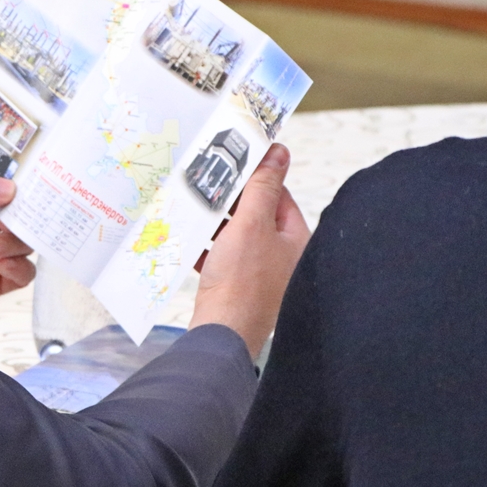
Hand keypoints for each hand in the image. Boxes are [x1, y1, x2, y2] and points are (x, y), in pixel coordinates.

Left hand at [0, 173, 35, 321]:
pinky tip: (1, 265)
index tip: (14, 196)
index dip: (10, 194)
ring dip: (16, 244)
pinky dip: (20, 268)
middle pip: (17, 218)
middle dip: (19, 219)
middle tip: (8, 224)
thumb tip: (2, 186)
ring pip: (22, 245)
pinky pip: (22, 274)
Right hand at [189, 144, 311, 357]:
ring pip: (237, 237)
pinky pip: (224, 258)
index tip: (231, 164)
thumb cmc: (241, 283)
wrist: (221, 334)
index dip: (255, 178)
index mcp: (296, 241)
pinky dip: (208, 248)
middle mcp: (284, 258)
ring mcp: (262, 276)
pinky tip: (190, 241)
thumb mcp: (250, 224)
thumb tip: (278, 152)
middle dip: (230, 202)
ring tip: (195, 211)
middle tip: (207, 186)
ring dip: (216, 224)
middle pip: (256, 216)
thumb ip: (262, 186)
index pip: (279, 195)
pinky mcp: (240, 289)